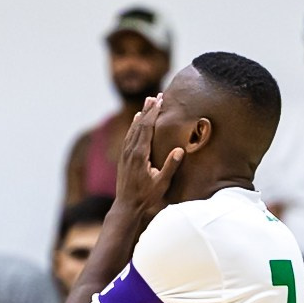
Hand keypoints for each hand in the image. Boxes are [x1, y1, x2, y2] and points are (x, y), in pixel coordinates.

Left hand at [112, 94, 185, 223]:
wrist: (126, 206)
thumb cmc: (146, 197)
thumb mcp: (161, 183)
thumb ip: (170, 166)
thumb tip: (180, 150)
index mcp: (139, 154)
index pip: (147, 128)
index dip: (153, 113)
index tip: (160, 100)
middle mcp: (130, 150)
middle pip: (139, 124)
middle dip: (148, 109)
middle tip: (156, 96)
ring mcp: (125, 153)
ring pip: (133, 129)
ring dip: (141, 115)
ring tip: (148, 103)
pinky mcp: (123, 157)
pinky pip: (129, 136)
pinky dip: (134, 125)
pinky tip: (137, 120)